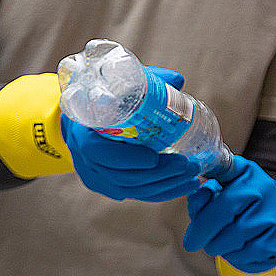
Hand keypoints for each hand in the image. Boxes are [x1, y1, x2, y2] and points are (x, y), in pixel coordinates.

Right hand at [63, 68, 205, 201]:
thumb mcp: (120, 86)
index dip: (127, 158)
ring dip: (165, 186)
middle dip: (159, 174)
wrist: (82, 121)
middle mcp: (86, 161)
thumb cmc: (104, 100)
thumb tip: (177, 80)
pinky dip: (161, 192)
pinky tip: (183, 186)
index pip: (98, 152)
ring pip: (132, 190)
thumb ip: (148, 80)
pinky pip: (136, 194)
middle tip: (188, 165)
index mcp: (82, 133)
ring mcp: (96, 177)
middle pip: (122, 177)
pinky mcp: (108, 187)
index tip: (155, 157)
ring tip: (193, 178)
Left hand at [181, 158, 275, 272]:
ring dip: (220, 246)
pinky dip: (238, 257)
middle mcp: (265, 185)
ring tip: (215, 248)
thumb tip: (198, 199)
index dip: (208, 179)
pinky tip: (236, 254)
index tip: (191, 195)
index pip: (222, 168)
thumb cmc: (234, 214)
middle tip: (190, 244)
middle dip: (204, 229)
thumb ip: (201, 198)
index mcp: (245, 170)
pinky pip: (254, 250)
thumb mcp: (214, 201)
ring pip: (239, 232)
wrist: (270, 232)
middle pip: (227, 206)